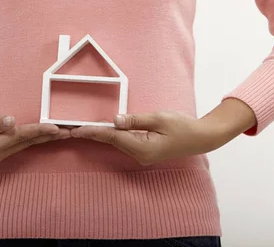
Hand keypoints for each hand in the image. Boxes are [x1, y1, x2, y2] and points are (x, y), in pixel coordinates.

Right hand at [0, 111, 70, 164]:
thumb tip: (12, 121)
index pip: (20, 137)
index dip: (39, 131)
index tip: (56, 128)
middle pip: (27, 143)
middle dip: (49, 137)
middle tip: (70, 131)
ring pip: (24, 145)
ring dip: (42, 138)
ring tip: (62, 133)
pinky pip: (17, 145)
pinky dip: (31, 139)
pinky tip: (41, 136)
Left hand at [70, 101, 254, 165]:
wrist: (202, 137)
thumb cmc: (183, 126)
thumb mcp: (158, 118)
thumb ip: (135, 120)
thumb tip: (115, 120)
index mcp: (142, 148)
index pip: (112, 137)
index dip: (93, 132)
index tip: (77, 130)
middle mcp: (140, 155)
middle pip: (111, 142)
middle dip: (92, 134)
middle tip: (71, 129)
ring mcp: (143, 155)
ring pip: (117, 142)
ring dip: (101, 135)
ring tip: (82, 128)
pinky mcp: (146, 151)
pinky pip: (125, 142)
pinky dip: (113, 136)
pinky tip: (103, 130)